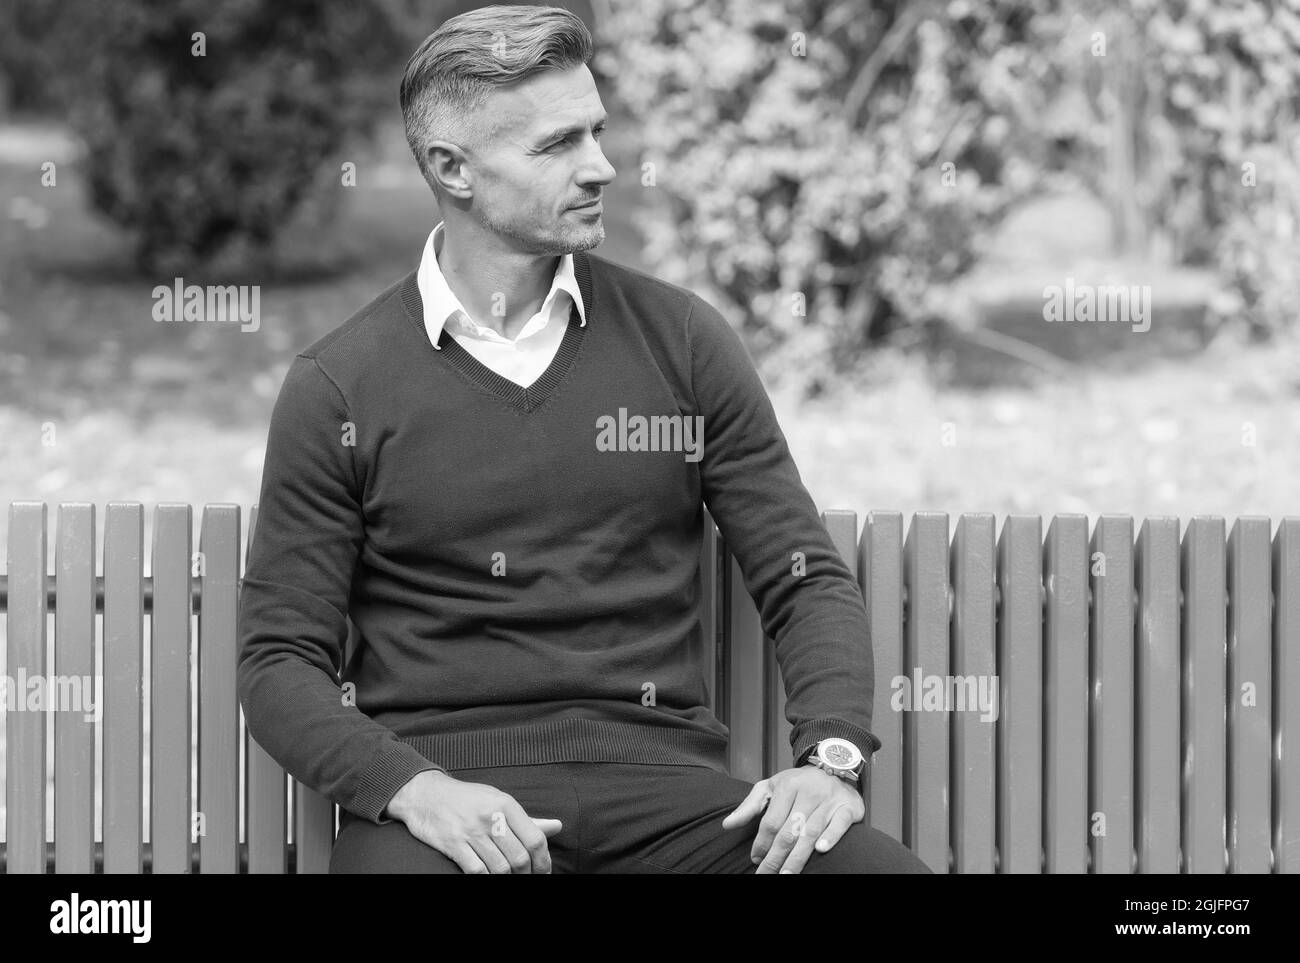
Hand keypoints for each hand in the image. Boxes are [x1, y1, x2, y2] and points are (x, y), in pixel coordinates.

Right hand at [384, 770, 562, 873]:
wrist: (426, 794)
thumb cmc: (467, 799)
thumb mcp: (498, 800)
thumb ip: (526, 819)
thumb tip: (557, 827)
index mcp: (506, 804)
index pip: (535, 839)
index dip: (543, 861)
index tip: (543, 872)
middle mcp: (491, 817)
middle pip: (520, 857)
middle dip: (526, 874)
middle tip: (525, 877)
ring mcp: (471, 832)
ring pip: (500, 868)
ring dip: (507, 878)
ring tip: (509, 878)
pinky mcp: (453, 844)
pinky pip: (477, 871)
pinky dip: (486, 877)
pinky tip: (488, 876)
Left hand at [721, 765, 864, 873]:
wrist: (835, 766)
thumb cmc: (799, 783)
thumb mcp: (771, 786)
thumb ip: (750, 806)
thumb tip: (727, 825)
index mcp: (788, 786)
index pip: (771, 821)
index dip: (761, 843)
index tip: (755, 859)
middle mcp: (809, 792)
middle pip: (789, 831)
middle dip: (776, 857)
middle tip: (766, 875)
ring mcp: (829, 800)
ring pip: (810, 832)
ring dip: (798, 856)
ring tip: (786, 874)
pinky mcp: (848, 807)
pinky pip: (839, 824)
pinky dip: (831, 837)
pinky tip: (821, 850)